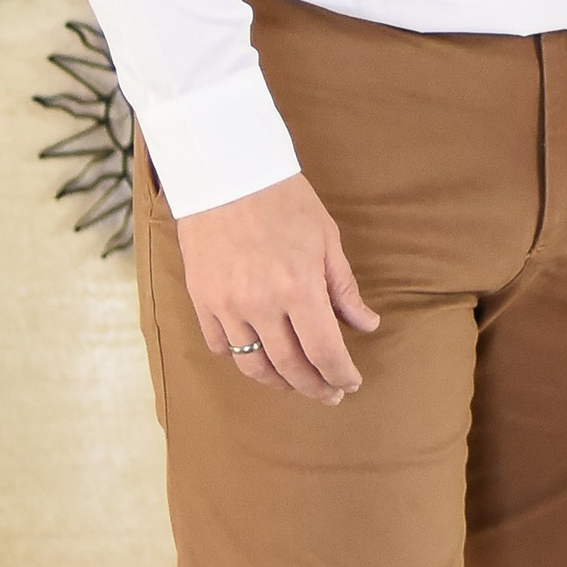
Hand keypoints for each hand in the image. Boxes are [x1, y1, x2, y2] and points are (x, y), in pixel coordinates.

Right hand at [175, 171, 379, 403]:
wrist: (225, 172)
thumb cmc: (283, 199)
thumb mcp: (326, 239)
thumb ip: (343, 289)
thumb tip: (366, 325)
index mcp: (298, 288)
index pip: (325, 352)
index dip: (341, 375)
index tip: (351, 383)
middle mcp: (261, 304)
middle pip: (290, 367)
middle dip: (315, 387)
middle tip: (330, 394)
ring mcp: (226, 305)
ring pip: (253, 366)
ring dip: (279, 381)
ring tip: (296, 382)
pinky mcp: (201, 300)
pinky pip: (221, 346)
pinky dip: (241, 357)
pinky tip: (258, 355)